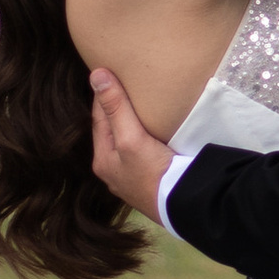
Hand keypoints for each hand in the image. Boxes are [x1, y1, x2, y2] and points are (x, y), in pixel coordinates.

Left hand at [90, 68, 172, 220]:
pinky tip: (153, 134)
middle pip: (112, 131)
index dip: (104, 94)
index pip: (99, 118)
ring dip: (130, 125)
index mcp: (102, 160)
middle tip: (124, 84)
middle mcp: (114, 170)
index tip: (109, 72)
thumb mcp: (131, 138)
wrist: (182, 206)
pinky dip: (143, 139)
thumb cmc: (152, 173)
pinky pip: (141, 153)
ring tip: (138, 106)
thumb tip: (96, 75)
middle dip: (115, 109)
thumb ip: (116, 107)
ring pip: (126, 142)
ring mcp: (132, 178)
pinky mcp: (150, 182)